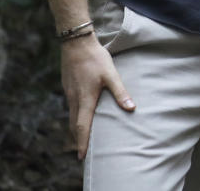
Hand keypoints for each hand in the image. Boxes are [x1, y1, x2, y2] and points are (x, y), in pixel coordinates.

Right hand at [61, 35, 134, 159]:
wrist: (76, 44)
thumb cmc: (95, 58)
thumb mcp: (111, 75)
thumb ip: (121, 92)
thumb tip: (131, 108)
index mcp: (85, 99)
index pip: (82, 127)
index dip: (82, 143)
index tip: (81, 157)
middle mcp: (74, 99)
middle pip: (74, 125)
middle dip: (78, 140)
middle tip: (82, 153)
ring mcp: (69, 93)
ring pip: (72, 116)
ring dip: (76, 129)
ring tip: (82, 138)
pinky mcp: (68, 87)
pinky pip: (71, 107)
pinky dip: (75, 117)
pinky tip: (81, 116)